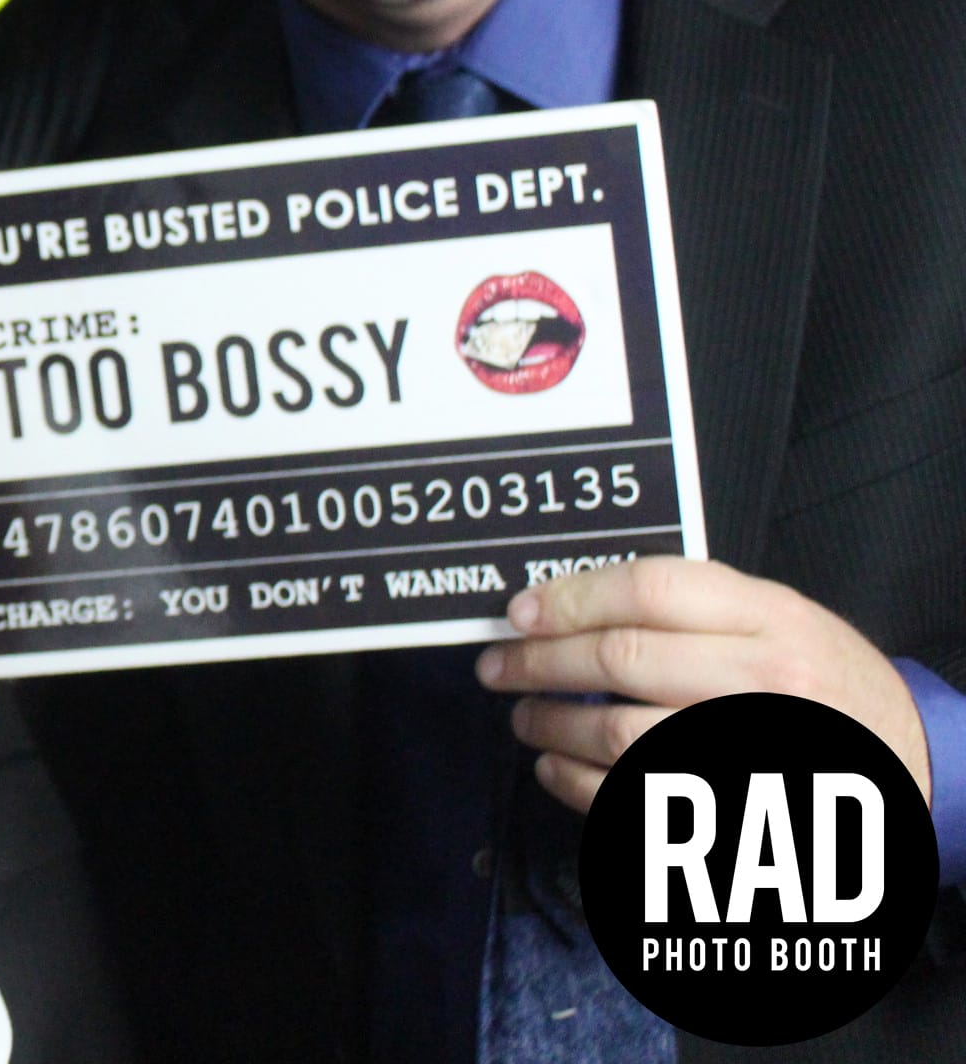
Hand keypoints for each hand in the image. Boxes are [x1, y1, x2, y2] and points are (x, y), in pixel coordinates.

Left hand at [475, 555, 931, 812]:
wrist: (904, 762)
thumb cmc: (824, 682)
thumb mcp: (779, 618)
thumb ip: (692, 603)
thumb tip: (569, 601)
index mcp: (770, 620)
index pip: (649, 590)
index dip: (570, 598)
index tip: (520, 613)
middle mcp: (761, 682)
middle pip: (621, 658)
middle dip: (540, 662)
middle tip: (498, 667)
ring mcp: (746, 748)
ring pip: (616, 734)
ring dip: (548, 725)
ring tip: (522, 717)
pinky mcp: (731, 811)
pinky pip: (631, 798)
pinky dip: (574, 784)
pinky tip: (553, 769)